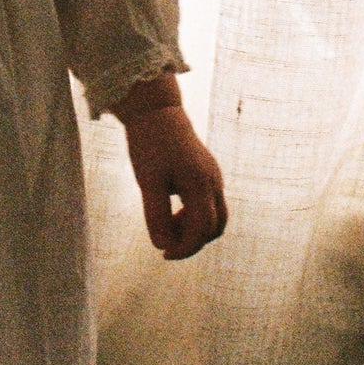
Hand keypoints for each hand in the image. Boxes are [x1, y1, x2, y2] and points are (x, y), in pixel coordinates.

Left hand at [120, 106, 228, 259]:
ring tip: (167, 223)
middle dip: (192, 242)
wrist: (156, 110)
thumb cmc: (150, 144)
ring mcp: (214, 176)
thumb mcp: (147, 181)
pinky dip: (195, 216)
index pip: (201, 231)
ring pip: (215, 217)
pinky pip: (211, 204)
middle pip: (214, 228)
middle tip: (164, 242)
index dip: (184, 249)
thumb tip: (162, 246)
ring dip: (195, 229)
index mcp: (200, 185)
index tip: (163, 254)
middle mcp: (214, 182)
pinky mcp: (209, 173)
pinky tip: (172, 211)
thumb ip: (156, 215)